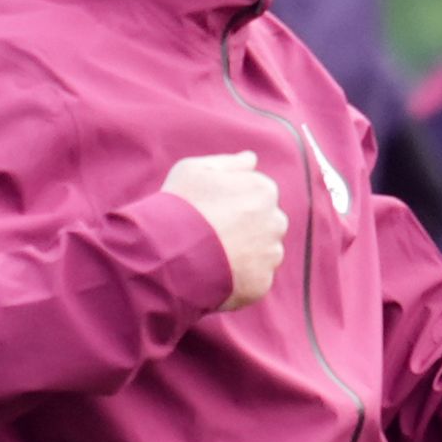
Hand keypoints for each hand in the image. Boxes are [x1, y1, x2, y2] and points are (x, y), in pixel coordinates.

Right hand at [162, 151, 286, 310]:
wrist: (166, 254)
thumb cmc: (178, 207)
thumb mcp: (194, 170)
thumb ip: (228, 163)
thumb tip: (252, 158)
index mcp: (263, 190)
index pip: (258, 195)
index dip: (233, 204)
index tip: (211, 213)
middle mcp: (275, 221)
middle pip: (265, 224)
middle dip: (245, 229)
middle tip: (212, 237)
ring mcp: (270, 254)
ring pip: (263, 253)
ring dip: (244, 255)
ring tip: (211, 258)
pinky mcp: (261, 283)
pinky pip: (254, 279)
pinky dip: (238, 279)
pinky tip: (215, 276)